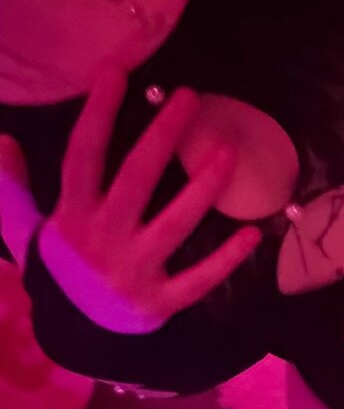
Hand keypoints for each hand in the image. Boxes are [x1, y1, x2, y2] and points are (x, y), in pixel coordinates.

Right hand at [0, 71, 261, 332]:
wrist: (75, 336)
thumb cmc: (63, 272)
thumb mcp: (27, 231)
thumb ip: (12, 189)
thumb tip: (3, 141)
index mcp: (72, 216)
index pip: (82, 157)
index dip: (97, 114)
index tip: (117, 72)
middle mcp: (102, 239)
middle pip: (135, 180)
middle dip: (162, 136)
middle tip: (190, 97)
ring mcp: (133, 272)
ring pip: (173, 224)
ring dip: (202, 187)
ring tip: (228, 150)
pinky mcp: (160, 302)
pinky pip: (199, 280)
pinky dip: (227, 259)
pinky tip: (253, 232)